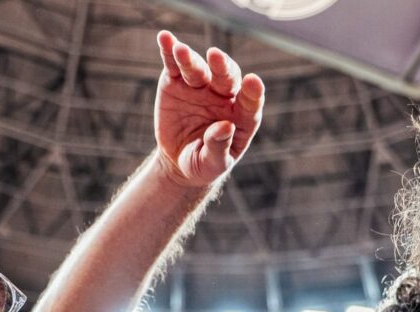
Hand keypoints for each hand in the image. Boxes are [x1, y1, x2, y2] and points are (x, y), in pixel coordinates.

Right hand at [153, 31, 264, 188]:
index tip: (253, 83)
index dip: (252, 93)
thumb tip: (225, 127)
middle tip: (216, 57)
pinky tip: (165, 38)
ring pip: (199, 68)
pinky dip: (170, 51)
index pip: (251, 102)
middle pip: (226, 77)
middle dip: (222, 67)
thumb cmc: (203, 164)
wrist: (179, 161)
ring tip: (181, 50)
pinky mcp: (176, 82)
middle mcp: (224, 95)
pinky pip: (174, 65)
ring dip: (190, 59)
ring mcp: (200, 86)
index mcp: (242, 116)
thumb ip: (220, 147)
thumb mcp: (212, 164)